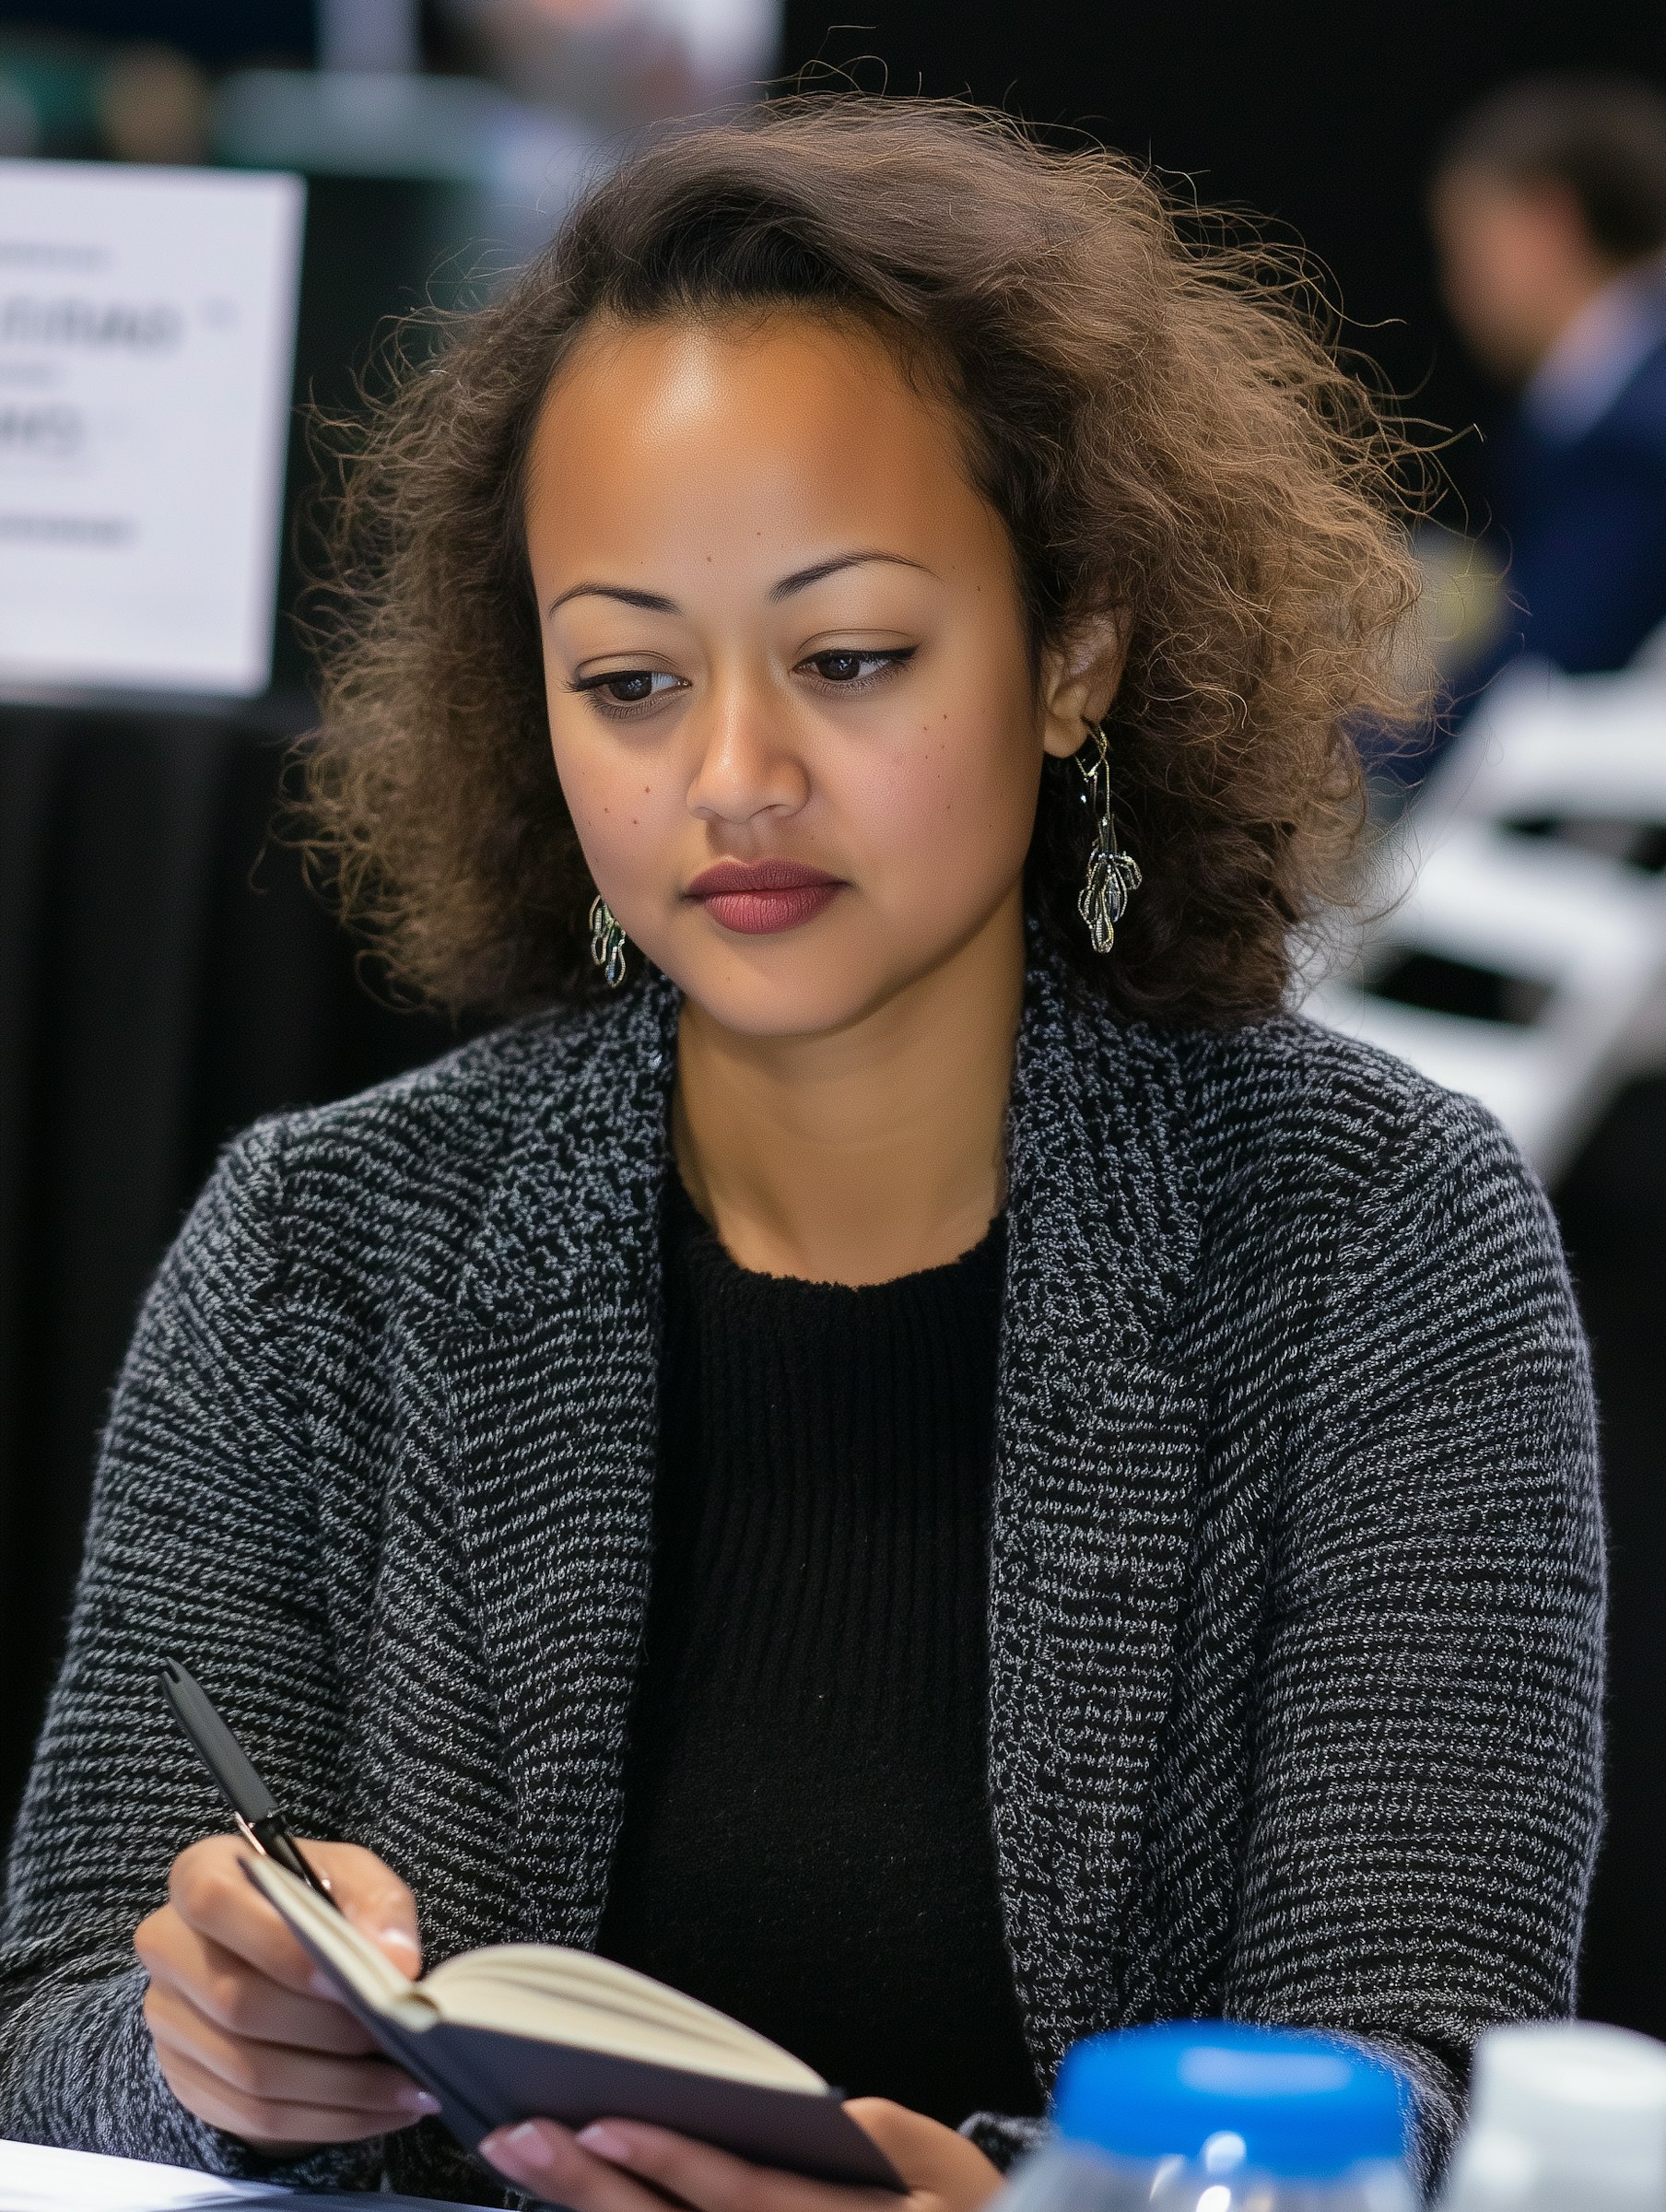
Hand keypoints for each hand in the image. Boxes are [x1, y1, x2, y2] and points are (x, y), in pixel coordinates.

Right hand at [135, 1835, 438, 2150]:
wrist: (276, 1949)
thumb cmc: (315, 1900)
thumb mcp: (350, 1876)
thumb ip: (375, 1904)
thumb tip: (396, 1958)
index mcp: (200, 1875)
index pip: (215, 1904)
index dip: (278, 1946)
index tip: (345, 1978)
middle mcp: (168, 1948)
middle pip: (237, 2003)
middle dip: (328, 2029)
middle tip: (398, 2037)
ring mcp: (169, 2020)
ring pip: (249, 2072)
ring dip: (339, 2089)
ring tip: (409, 2086)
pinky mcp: (186, 2079)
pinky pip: (253, 2116)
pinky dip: (325, 2120)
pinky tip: (380, 2110)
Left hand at [481, 2099, 1003, 2211]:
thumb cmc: (960, 2204)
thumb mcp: (927, 2156)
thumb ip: (851, 2137)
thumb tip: (760, 2114)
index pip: (748, 2198)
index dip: (672, 2162)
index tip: (597, 2121)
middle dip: (594, 2189)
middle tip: (520, 2134)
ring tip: (527, 2159)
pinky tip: (575, 2200)